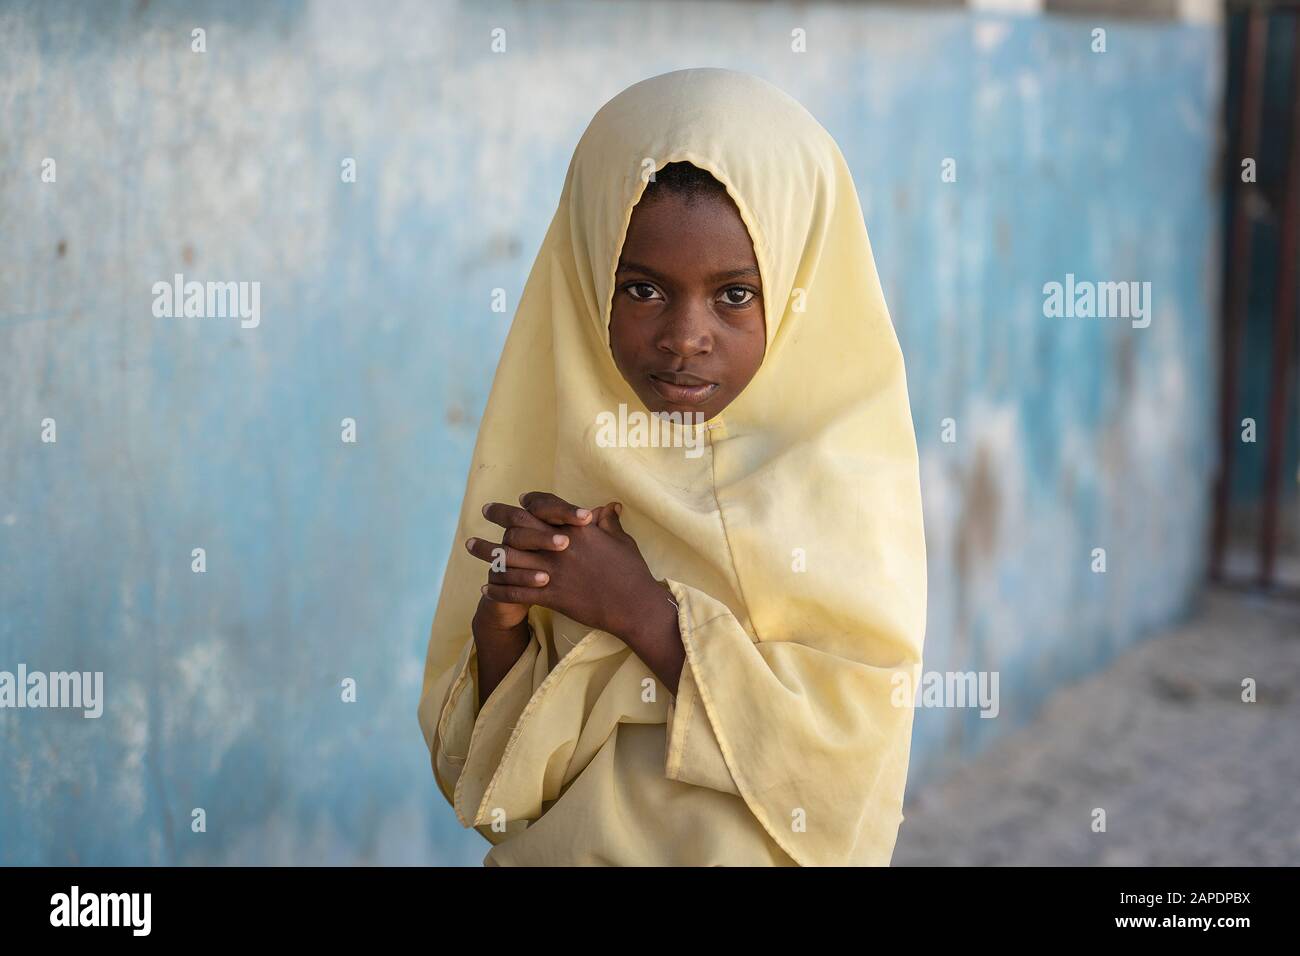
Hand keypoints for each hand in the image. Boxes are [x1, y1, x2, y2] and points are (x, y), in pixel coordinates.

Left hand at [484, 495, 662, 640]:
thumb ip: (609, 523)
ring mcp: (554, 571)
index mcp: (578, 529)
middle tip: (484, 510)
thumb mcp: (622, 541)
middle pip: (519, 525)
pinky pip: (516, 592)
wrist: (635, 606)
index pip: (545, 506)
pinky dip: (498, 590)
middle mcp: (560, 546)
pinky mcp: (551, 596)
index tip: (518, 500)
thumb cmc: (633, 572)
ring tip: (470, 547)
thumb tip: (609, 506)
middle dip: (499, 515)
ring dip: (487, 552)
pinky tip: (485, 589)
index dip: (529, 501)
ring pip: (509, 559)